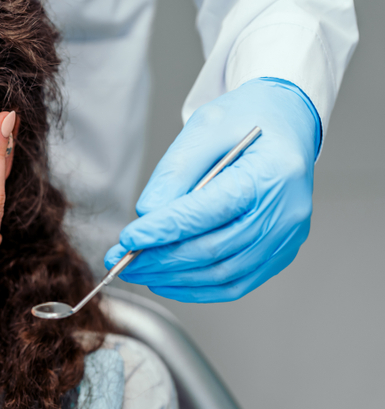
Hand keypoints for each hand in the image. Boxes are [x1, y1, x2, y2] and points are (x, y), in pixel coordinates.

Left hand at [105, 78, 319, 301]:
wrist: (286, 122)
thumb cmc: (247, 120)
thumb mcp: (204, 128)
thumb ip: (175, 173)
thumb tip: (148, 215)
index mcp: (271, 173)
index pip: (208, 212)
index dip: (163, 230)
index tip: (128, 238)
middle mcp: (286, 212)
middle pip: (214, 249)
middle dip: (161, 259)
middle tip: (122, 260)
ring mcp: (287, 237)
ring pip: (223, 274)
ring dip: (174, 278)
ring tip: (138, 270)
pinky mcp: (280, 252)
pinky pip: (236, 283)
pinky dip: (198, 288)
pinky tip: (168, 280)